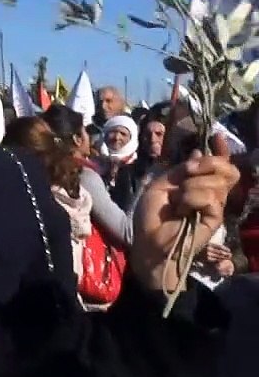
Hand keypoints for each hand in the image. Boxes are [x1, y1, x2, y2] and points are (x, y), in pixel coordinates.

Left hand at [132, 155, 239, 292]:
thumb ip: (180, 171)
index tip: (217, 135)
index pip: (217, 164)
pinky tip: (182, 210)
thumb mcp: (161, 185)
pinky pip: (211, 197)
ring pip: (216, 182)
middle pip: (227, 169)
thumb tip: (198, 152)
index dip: (221, 149)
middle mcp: (210, 192)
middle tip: (188, 171)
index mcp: (197, 182)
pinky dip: (192, 198)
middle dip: (209, 163)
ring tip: (177, 201)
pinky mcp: (215, 218)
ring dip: (191, 186)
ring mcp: (215, 205)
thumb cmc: (151, 215)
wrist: (148, 241)